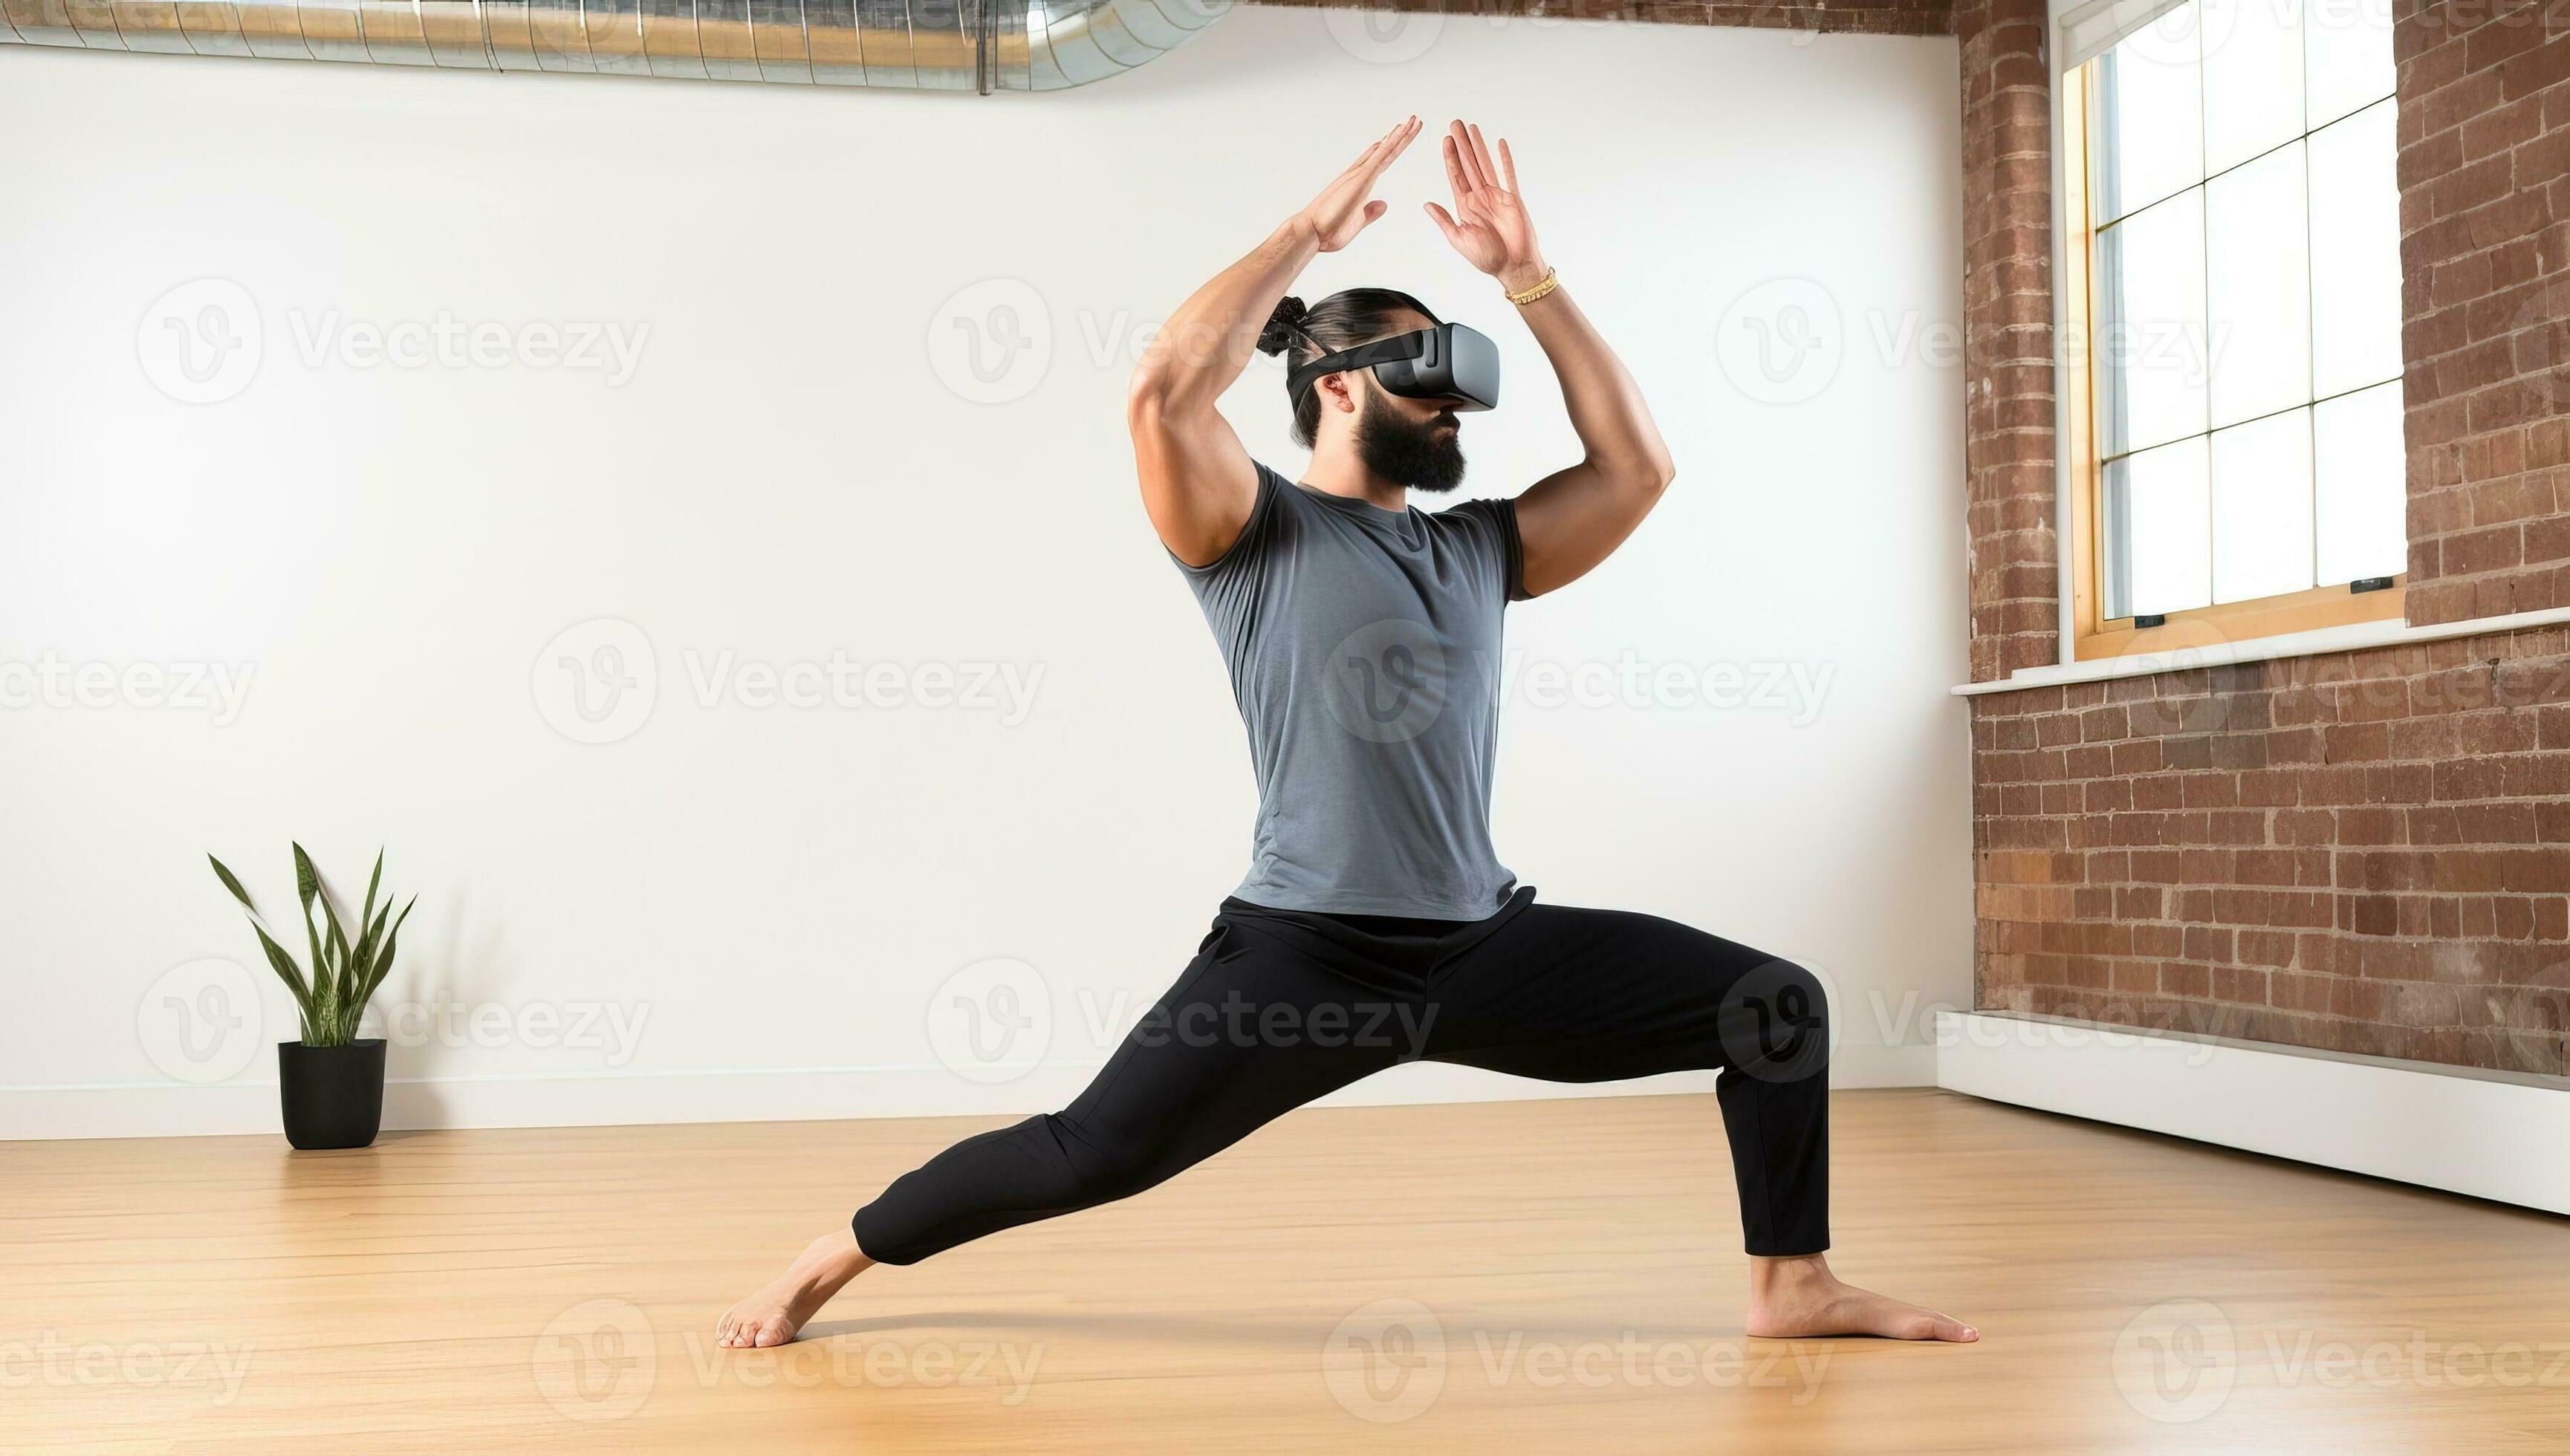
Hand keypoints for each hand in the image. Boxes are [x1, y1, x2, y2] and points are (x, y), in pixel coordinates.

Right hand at [1296, 117, 1422, 253]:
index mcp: (1360, 185)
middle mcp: (1359, 174)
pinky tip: (1400, 131)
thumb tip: (1383, 205)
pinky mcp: (1360, 178)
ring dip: (1400, 134)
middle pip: (1385, 151)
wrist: (1312, 233)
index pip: (1382, 162)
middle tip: (1413, 121)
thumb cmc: (1328, 230)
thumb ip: (1370, 213)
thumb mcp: (1357, 222)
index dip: (1393, 149)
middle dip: (1400, 136)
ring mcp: (1360, 174)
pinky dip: (1391, 143)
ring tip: (1413, 119)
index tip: (1402, 137)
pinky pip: (1380, 157)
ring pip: (1385, 149)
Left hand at [1425, 121, 1547, 294]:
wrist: (1513, 267)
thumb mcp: (1459, 239)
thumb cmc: (1487, 258)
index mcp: (1465, 207)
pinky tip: (1499, 144)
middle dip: (1462, 144)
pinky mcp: (1513, 199)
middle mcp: (1480, 197)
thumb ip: (1444, 220)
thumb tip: (1427, 204)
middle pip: (1469, 164)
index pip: (1455, 176)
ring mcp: (1497, 196)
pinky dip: (1504, 159)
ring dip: (1479, 146)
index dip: (1450, 157)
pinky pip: (1508, 175)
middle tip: (1455, 124)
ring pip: (1485, 164)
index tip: (1445, 140)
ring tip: (1472, 127)